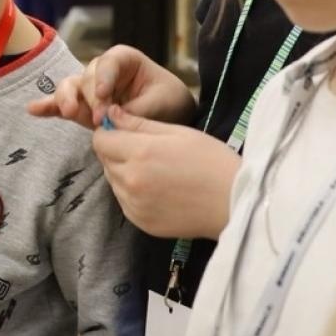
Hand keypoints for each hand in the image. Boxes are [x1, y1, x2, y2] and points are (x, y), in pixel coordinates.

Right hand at [27, 45, 195, 128]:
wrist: (171, 117)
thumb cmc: (170, 102)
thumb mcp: (162, 103)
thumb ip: (134, 110)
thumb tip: (108, 120)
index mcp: (124, 60)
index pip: (108, 63)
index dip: (103, 80)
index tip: (105, 99)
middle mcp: (102, 71)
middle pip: (86, 77)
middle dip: (90, 97)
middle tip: (100, 119)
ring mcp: (89, 89)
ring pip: (70, 88)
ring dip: (65, 99)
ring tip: (68, 112)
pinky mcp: (81, 106)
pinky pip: (61, 105)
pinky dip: (48, 107)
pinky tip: (34, 110)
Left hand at [93, 105, 237, 238]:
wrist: (235, 203)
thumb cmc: (212, 161)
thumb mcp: (177, 132)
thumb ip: (138, 123)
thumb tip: (109, 113)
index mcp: (139, 153)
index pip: (100, 140)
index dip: (109, 132)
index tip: (123, 132)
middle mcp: (130, 181)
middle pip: (105, 161)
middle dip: (117, 152)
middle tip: (145, 151)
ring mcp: (134, 205)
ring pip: (113, 181)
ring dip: (124, 173)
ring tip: (154, 170)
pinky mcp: (140, 222)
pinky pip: (124, 201)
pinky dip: (133, 193)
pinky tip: (157, 189)